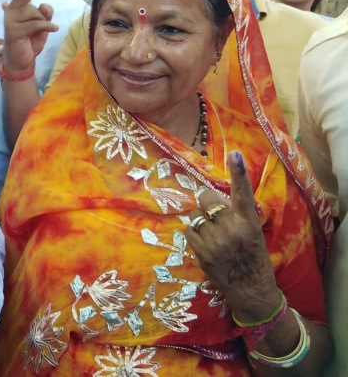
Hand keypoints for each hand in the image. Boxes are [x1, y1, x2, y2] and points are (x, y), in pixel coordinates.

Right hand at [0, 0, 57, 74]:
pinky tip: (54, 29)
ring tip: (39, 32)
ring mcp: (11, 21)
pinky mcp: (14, 31)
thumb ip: (45, 14)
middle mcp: (12, 11)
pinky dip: (47, 26)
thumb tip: (45, 4)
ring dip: (43, 21)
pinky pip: (35, 24)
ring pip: (35, 12)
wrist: (19, 62)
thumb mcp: (42, 26)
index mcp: (17, 8)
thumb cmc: (30, 42)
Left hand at [186, 151, 276, 309]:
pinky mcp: (201, 252)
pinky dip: (194, 233)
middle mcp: (231, 229)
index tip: (235, 155)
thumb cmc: (254, 258)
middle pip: (208, 200)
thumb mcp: (254, 233)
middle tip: (214, 213)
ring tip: (212, 233)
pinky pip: (189, 230)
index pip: (243, 193)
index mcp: (249, 222)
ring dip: (201, 220)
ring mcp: (215, 241)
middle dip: (208, 203)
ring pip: (196, 216)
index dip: (239, 172)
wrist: (250, 289)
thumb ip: (238, 215)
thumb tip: (218, 200)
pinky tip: (205, 242)